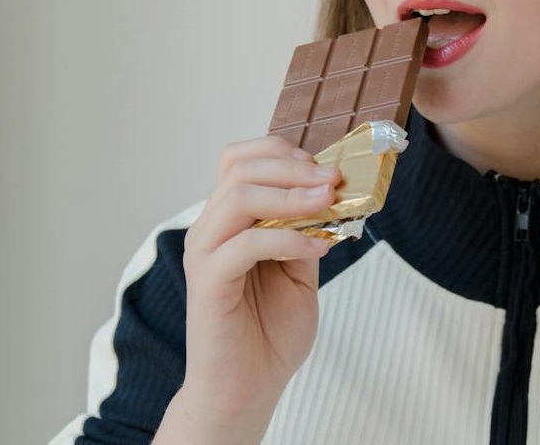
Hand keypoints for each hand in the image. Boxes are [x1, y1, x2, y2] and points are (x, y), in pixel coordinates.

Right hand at [158, 135, 342, 440]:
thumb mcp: (301, 268)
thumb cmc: (271, 329)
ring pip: (240, 196)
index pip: (241, 159)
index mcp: (230, 219)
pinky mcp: (208, 281)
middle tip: (334, 180)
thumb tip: (333, 192)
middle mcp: (211, 228)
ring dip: (293, 194)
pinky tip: (318, 247)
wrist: (249, 386)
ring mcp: (205, 252)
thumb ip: (308, 229)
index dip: (283, 152)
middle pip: (240, 167)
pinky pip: (246, 242)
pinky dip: (288, 237)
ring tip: (329, 203)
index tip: (326, 167)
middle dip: (294, 167)